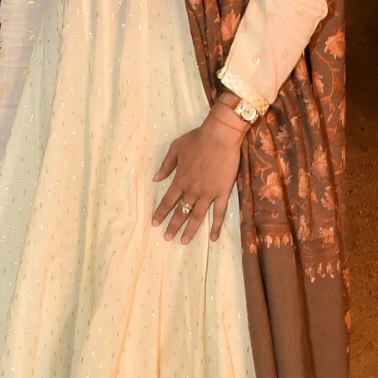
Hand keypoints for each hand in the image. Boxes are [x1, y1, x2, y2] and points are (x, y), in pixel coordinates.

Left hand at [151, 105, 246, 243]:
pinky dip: (215, 226)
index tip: (154, 223)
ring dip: (190, 230)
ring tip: (184, 241)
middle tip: (167, 238)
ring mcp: (208, 193)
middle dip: (173, 225)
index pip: (167, 201)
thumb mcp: (176, 148)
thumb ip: (166, 165)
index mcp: (180, 180)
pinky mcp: (223, 192)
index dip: (160, 213)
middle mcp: (192, 190)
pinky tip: (213, 237)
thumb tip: (156, 178)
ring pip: (197, 216)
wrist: (220, 136)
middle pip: (181, 212)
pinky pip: (219, 213)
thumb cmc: (197, 139)